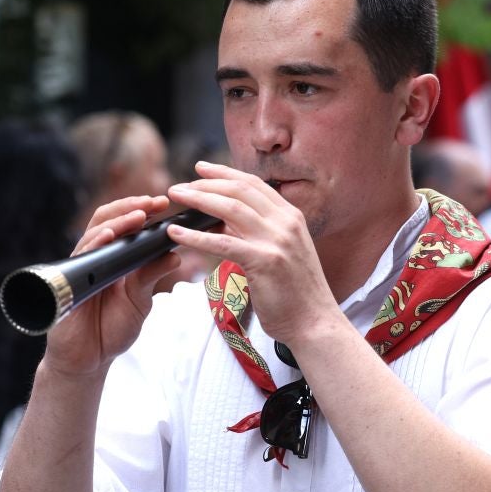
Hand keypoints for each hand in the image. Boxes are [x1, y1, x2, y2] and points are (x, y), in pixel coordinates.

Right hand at [43, 195, 182, 375]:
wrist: (88, 359)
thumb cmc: (111, 328)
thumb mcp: (139, 300)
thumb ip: (151, 276)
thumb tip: (175, 255)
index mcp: (113, 258)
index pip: (124, 223)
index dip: (142, 209)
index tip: (164, 202)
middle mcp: (95, 257)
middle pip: (108, 220)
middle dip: (131, 207)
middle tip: (155, 201)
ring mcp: (80, 267)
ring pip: (94, 233)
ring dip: (117, 221)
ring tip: (139, 215)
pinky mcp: (69, 282)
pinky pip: (80, 257)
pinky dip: (94, 244)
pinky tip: (109, 237)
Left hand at [166, 161, 335, 346]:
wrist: (315, 322)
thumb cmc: (296, 293)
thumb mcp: (280, 252)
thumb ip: (257, 233)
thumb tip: (223, 220)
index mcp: (292, 217)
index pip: (254, 184)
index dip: (225, 173)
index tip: (201, 169)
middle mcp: (286, 223)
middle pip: (240, 190)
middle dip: (206, 183)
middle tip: (180, 186)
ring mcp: (277, 241)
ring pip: (231, 209)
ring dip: (199, 200)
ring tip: (176, 198)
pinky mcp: (265, 262)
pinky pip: (223, 242)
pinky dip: (196, 236)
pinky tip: (177, 233)